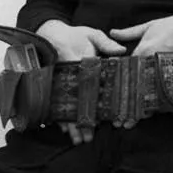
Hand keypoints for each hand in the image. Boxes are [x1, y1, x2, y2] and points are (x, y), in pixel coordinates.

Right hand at [35, 20, 127, 144]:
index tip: (97, 116)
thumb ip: (106, 43)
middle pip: (75, 102)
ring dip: (71, 124)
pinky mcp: (53, 86)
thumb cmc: (74, 34)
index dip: (92, 102)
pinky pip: (56, 104)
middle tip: (88, 138)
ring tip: (78, 140)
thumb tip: (122, 51)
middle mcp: (66, 76)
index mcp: (77, 62)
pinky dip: (60, 117)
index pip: (86, 85)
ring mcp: (58, 83)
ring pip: (65, 107)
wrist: (49, 33)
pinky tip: (64, 130)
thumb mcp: (91, 34)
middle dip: (81, 121)